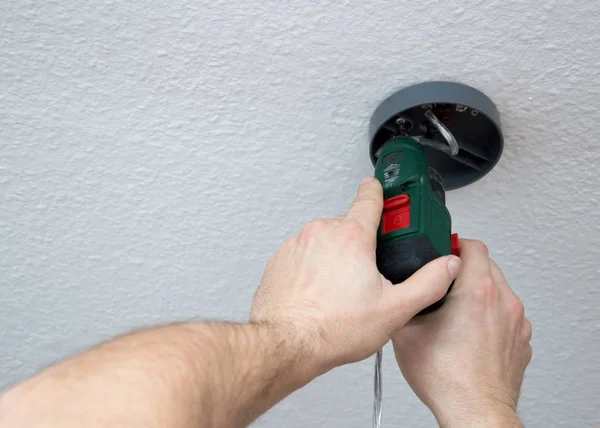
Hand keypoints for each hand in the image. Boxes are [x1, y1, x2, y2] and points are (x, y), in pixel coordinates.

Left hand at [250, 177, 461, 374]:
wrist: (288, 344)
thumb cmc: (333, 329)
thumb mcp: (395, 309)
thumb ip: (428, 283)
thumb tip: (446, 267)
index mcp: (351, 237)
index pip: (368, 199)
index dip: (377, 192)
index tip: (377, 187)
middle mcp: (321, 233)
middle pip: (348, 227)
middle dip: (358, 245)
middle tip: (364, 275)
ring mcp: (297, 244)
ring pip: (324, 241)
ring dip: (334, 257)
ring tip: (339, 291)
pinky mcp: (280, 259)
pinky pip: (303, 254)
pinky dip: (311, 267)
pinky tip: (318, 293)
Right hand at [392, 239, 531, 427]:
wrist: (474, 411)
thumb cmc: (447, 379)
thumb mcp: (406, 331)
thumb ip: (404, 301)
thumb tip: (397, 291)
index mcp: (477, 290)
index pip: (473, 245)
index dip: (452, 244)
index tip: (441, 254)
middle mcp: (503, 302)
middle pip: (486, 264)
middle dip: (462, 269)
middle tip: (442, 283)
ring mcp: (516, 322)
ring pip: (497, 289)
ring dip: (478, 291)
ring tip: (454, 310)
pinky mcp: (521, 339)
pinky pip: (506, 314)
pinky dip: (489, 315)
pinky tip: (468, 332)